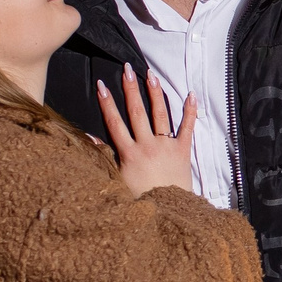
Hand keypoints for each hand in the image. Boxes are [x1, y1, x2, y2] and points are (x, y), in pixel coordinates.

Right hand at [96, 67, 197, 197]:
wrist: (168, 211)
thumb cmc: (141, 198)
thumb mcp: (117, 179)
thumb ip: (105, 157)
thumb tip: (90, 138)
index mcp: (129, 153)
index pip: (114, 123)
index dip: (107, 103)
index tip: (101, 85)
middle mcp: (147, 146)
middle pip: (136, 112)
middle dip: (131, 89)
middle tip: (127, 69)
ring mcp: (166, 146)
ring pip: (160, 114)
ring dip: (154, 93)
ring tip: (150, 74)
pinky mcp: (183, 150)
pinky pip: (188, 127)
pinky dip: (190, 110)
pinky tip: (191, 94)